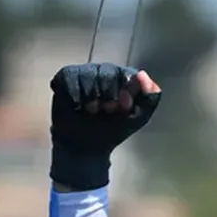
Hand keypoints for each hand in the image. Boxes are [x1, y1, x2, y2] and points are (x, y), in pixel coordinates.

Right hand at [49, 63, 160, 190]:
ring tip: (91, 110)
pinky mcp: (66, 75)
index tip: (124, 107)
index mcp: (124, 79)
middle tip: (106, 111)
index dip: (126, 91)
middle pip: (108, 71)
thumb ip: (150, 98)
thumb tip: (143, 74)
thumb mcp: (138, 117)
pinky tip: (77, 105)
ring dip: (91, 97)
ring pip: (89, 73)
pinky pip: (71, 75)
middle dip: (108, 95)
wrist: (86, 146)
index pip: (129, 74)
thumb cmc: (113, 130)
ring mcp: (85, 72)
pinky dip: (76, 94)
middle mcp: (105, 71)